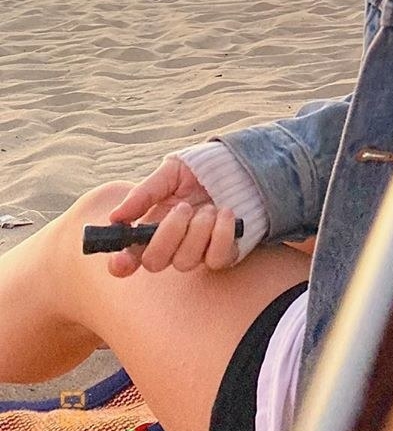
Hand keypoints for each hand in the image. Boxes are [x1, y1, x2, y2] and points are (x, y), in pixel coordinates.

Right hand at [105, 156, 238, 277]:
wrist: (238, 166)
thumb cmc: (200, 170)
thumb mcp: (170, 173)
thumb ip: (144, 194)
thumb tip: (116, 217)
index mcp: (152, 227)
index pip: (129, 257)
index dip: (122, 264)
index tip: (121, 259)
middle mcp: (172, 244)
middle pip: (155, 262)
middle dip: (168, 234)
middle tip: (184, 207)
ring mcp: (197, 251)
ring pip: (185, 261)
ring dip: (198, 230)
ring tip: (209, 207)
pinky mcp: (223, 253)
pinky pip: (218, 259)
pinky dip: (222, 235)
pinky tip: (226, 213)